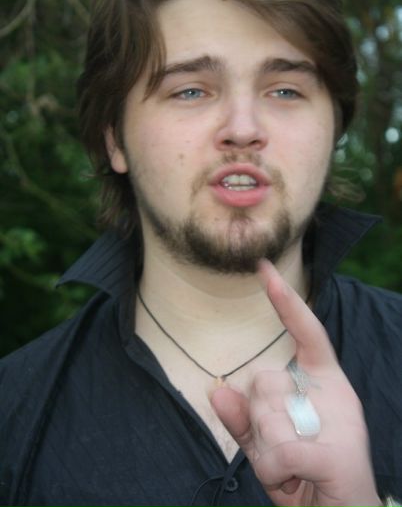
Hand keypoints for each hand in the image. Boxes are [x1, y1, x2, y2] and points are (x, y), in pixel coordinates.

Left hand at [211, 260, 380, 506]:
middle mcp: (334, 394)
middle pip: (264, 379)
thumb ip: (243, 419)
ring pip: (267, 417)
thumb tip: (220, 389)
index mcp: (320, 384)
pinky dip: (273, 472)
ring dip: (264, 450)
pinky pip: (279, 453)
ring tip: (289, 468)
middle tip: (277, 447)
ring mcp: (341, 423)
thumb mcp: (265, 447)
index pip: (304, 331)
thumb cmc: (303, 480)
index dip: (285, 300)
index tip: (264, 269)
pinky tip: (292, 482)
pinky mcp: (338, 456)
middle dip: (256, 418)